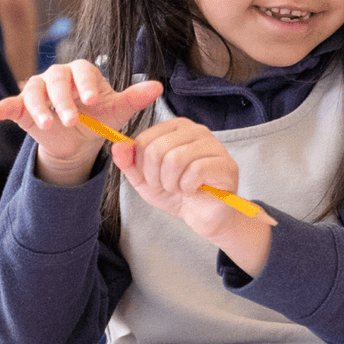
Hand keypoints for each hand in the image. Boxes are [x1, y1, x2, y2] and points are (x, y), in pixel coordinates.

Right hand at [0, 59, 161, 186]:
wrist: (79, 142)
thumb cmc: (99, 119)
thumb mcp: (117, 112)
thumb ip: (135, 98)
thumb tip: (159, 86)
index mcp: (82, 72)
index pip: (83, 71)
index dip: (87, 84)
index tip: (93, 100)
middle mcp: (58, 76)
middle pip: (57, 80)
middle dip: (64, 100)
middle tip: (73, 120)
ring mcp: (38, 89)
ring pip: (34, 91)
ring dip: (39, 107)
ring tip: (47, 124)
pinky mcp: (22, 107)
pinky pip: (11, 104)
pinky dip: (4, 106)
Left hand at [117, 116, 271, 274]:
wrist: (202, 216)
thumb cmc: (176, 193)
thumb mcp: (144, 179)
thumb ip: (129, 162)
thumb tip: (117, 145)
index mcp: (176, 127)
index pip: (144, 140)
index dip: (142, 166)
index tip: (153, 177)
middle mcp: (197, 130)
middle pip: (158, 149)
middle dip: (156, 176)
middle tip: (168, 186)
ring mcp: (215, 145)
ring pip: (176, 159)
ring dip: (172, 183)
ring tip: (180, 188)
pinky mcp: (226, 165)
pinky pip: (196, 171)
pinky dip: (188, 187)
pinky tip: (194, 190)